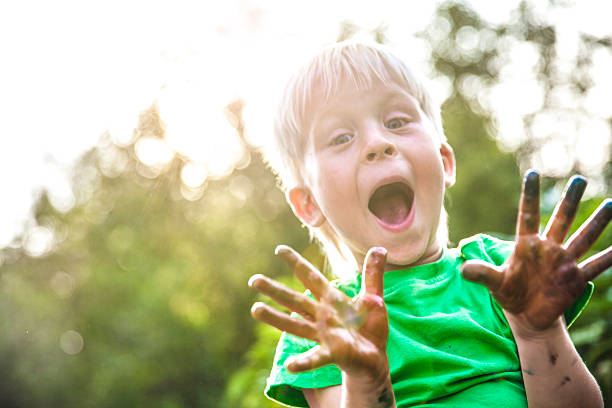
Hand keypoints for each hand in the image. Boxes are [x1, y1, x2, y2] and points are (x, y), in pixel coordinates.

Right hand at [249, 246, 389, 379]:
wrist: (374, 359)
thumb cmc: (369, 328)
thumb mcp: (373, 298)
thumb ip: (373, 275)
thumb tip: (379, 248)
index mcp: (331, 300)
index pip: (311, 277)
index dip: (297, 263)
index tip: (279, 249)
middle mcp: (322, 316)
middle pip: (294, 300)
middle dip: (274, 290)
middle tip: (253, 280)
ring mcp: (323, 335)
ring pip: (295, 325)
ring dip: (275, 318)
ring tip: (255, 310)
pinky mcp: (332, 353)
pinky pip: (316, 357)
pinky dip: (304, 362)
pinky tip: (290, 366)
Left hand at [462, 171, 610, 331]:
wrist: (527, 314)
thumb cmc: (509, 293)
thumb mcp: (495, 283)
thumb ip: (482, 274)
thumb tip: (462, 270)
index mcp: (526, 244)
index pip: (527, 215)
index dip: (529, 196)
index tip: (533, 173)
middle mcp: (548, 248)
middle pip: (561, 220)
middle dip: (569, 201)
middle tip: (578, 179)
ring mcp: (564, 262)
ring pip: (583, 238)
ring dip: (596, 223)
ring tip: (611, 204)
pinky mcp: (575, 278)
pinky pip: (595, 266)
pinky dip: (608, 258)